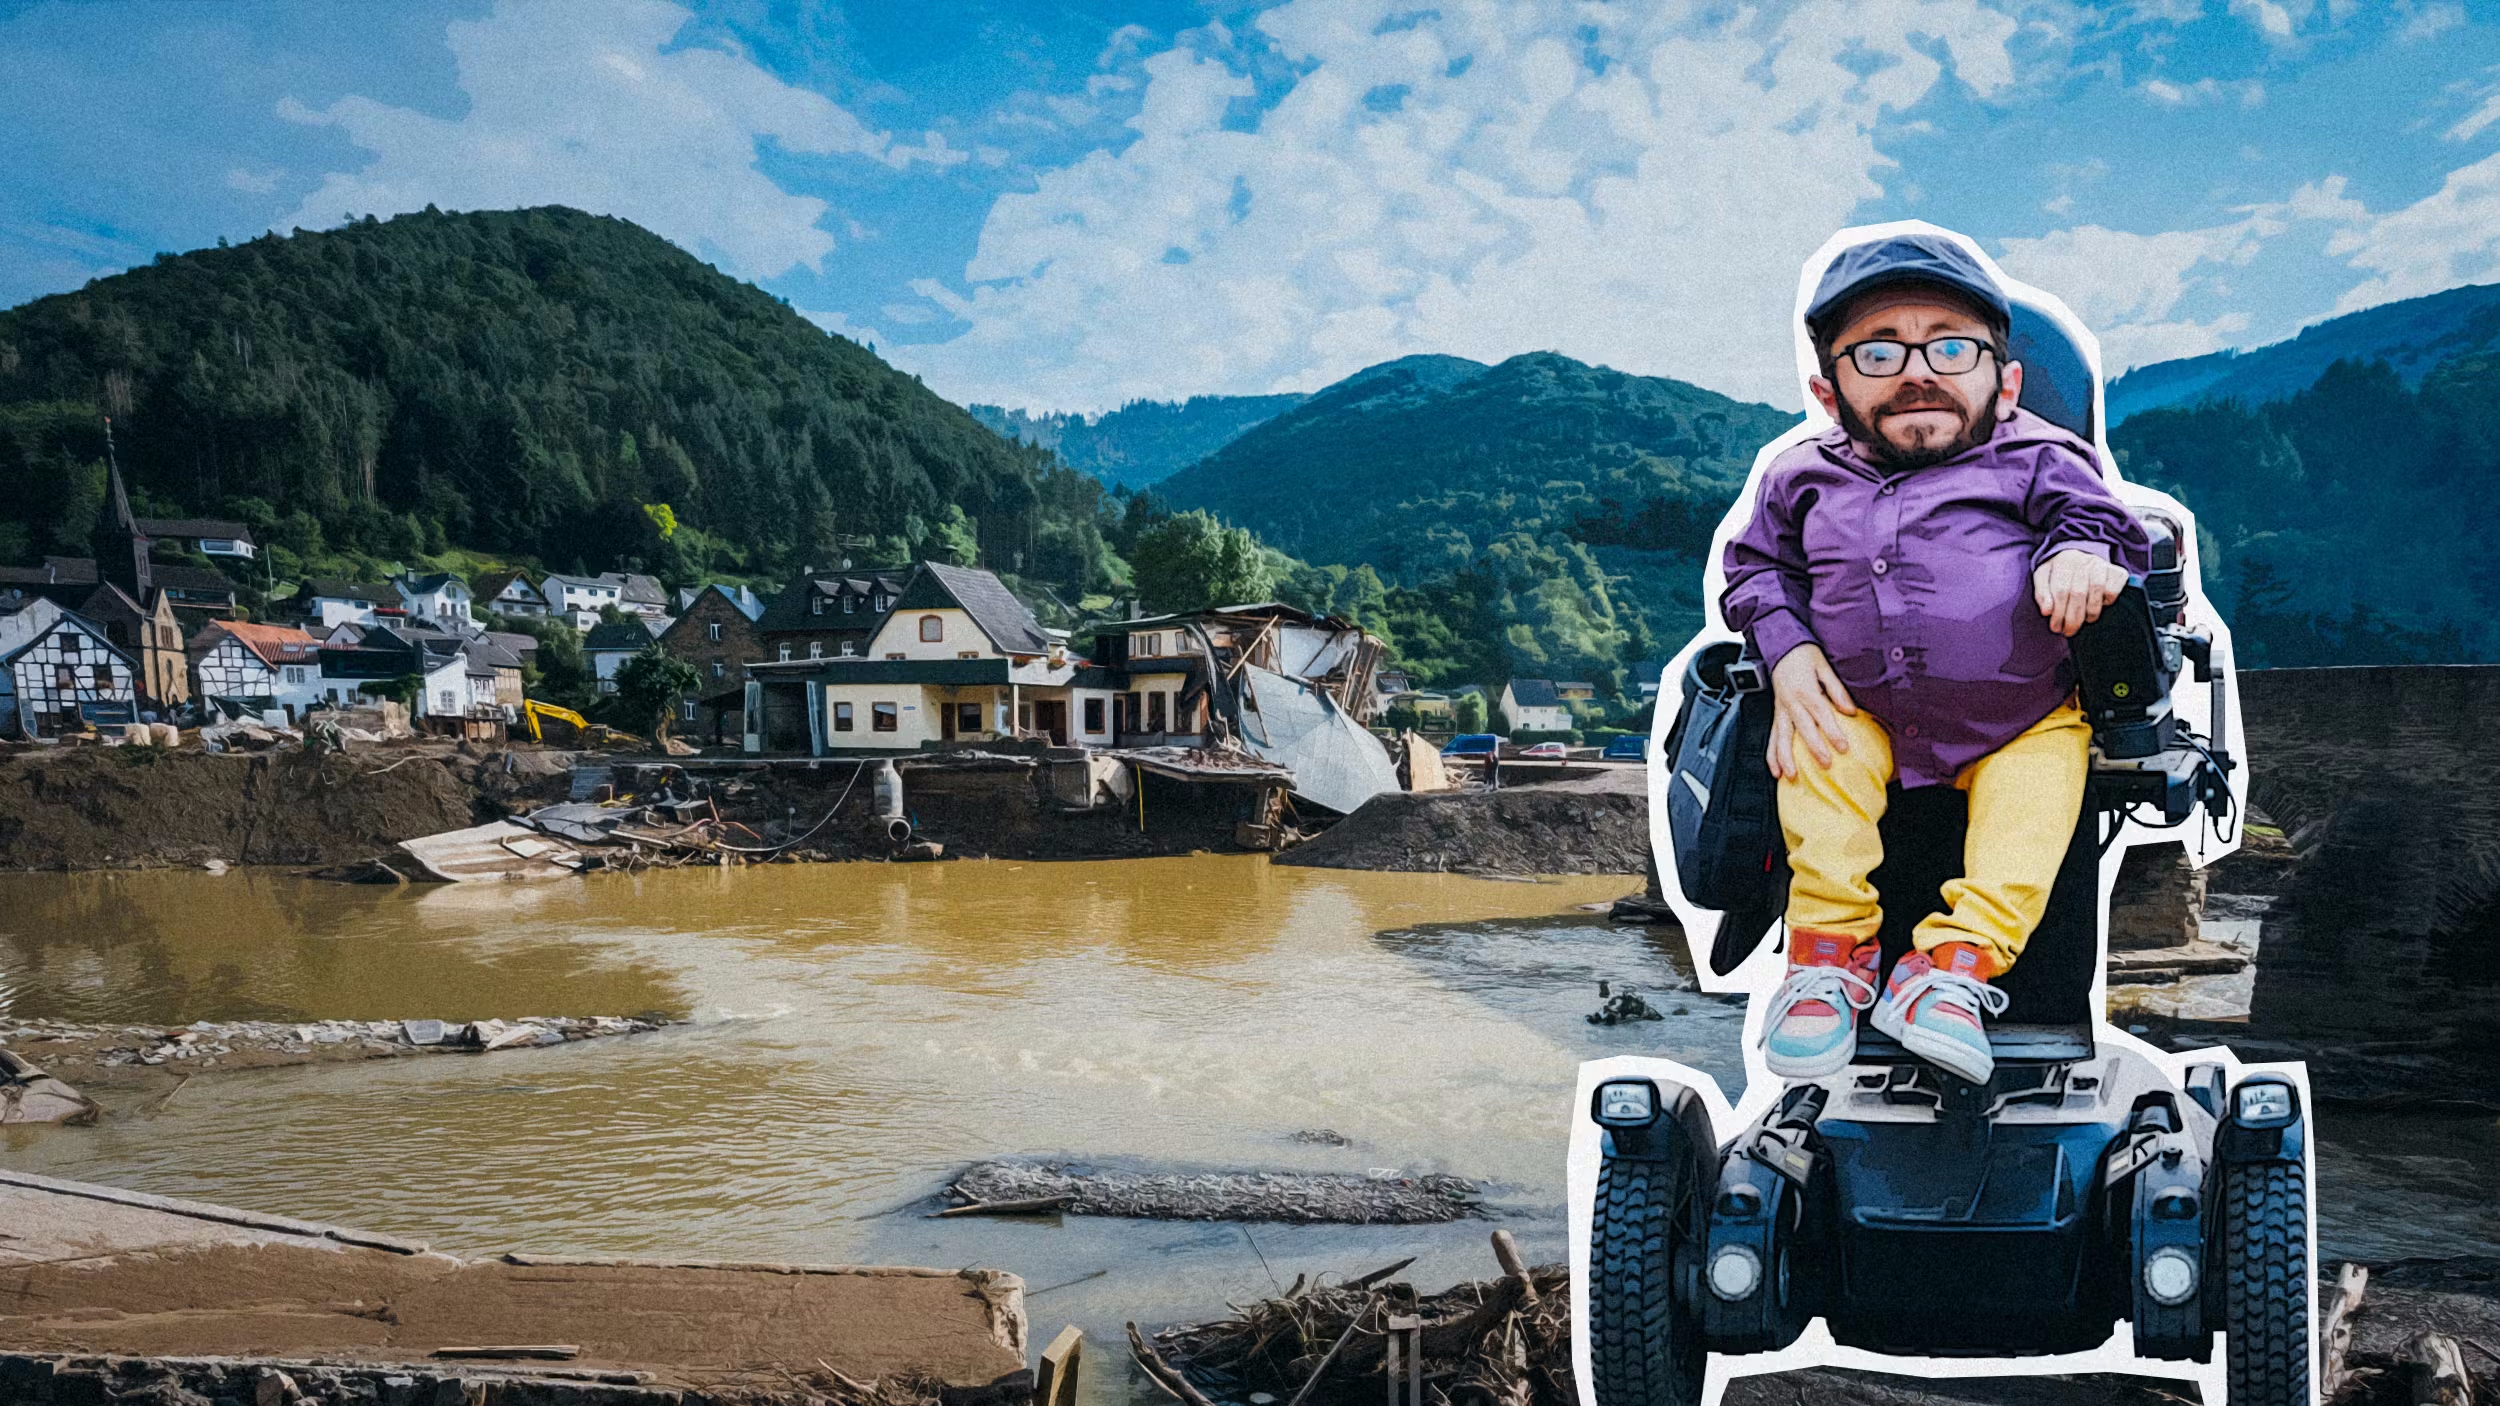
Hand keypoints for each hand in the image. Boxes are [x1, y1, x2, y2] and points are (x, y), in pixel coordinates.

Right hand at [1766, 643, 1857, 779]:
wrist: (1780, 647)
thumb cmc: (1803, 655)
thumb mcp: (1824, 666)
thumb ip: (1836, 690)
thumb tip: (1850, 710)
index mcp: (1805, 690)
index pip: (1820, 714)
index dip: (1832, 731)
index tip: (1843, 747)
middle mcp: (1790, 703)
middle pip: (1802, 729)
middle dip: (1814, 748)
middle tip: (1825, 764)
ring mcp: (1780, 710)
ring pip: (1781, 737)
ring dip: (1785, 758)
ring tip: (1792, 776)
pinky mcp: (1776, 714)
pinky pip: (1771, 737)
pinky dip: (1771, 755)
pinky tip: (1775, 770)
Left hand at [2031, 549, 2130, 636]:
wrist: (2078, 556)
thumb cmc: (2058, 572)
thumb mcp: (2043, 578)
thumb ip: (2041, 594)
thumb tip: (2046, 612)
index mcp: (2063, 562)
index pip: (2061, 590)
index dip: (2059, 613)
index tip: (2056, 628)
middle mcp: (2083, 561)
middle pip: (2079, 593)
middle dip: (2073, 618)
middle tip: (2069, 632)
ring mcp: (2102, 565)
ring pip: (2097, 590)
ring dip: (2090, 612)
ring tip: (2085, 621)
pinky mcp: (2117, 572)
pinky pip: (2113, 589)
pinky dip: (2108, 601)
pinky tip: (2100, 606)